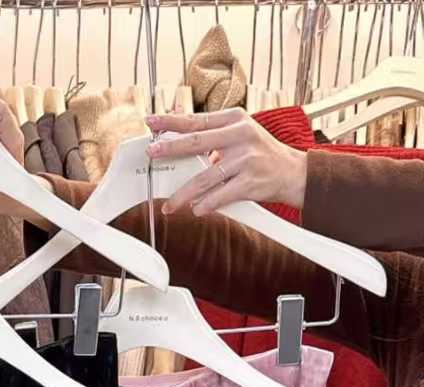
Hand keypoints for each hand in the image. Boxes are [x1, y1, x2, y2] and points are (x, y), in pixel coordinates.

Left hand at [147, 109, 307, 214]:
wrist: (292, 172)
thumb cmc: (259, 153)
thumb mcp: (240, 133)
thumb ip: (213, 132)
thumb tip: (178, 126)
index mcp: (235, 119)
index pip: (197, 120)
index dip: (172, 121)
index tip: (151, 121)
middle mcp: (241, 135)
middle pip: (197, 142)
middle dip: (171, 148)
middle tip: (152, 153)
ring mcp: (246, 159)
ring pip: (205, 178)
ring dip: (184, 194)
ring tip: (169, 206)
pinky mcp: (250, 182)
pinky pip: (220, 196)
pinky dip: (205, 205)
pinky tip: (196, 210)